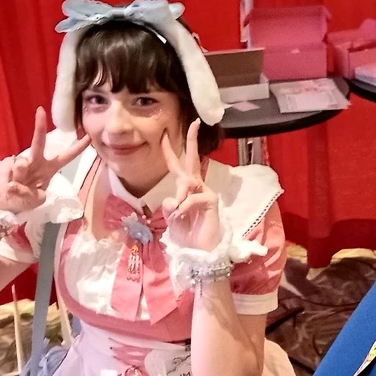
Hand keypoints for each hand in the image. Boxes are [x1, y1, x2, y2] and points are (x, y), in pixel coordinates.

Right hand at [0, 107, 90, 214]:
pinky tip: (6, 186)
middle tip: (40, 111)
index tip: (88, 136)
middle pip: (39, 143)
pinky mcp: (5, 164)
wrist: (5, 203)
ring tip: (15, 187)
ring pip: (20, 164)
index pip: (66, 157)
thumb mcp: (34, 200)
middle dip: (40, 127)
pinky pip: (6, 171)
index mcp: (49, 169)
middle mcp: (36, 162)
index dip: (77, 148)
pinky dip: (6, 181)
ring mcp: (19, 162)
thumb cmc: (25, 199)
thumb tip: (17, 176)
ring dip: (18, 176)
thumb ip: (30, 191)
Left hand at [161, 120, 220, 251]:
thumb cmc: (187, 236)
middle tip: (194, 123)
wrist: (201, 253)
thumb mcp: (172, 220)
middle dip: (192, 141)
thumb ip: (170, 207)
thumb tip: (173, 198)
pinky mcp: (211, 201)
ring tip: (178, 215)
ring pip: (187, 182)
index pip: (177, 167)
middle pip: (193, 160)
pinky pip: (191, 198)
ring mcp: (205, 192)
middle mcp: (196, 187)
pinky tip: (182, 217)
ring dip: (179, 198)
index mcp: (185, 190)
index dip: (170, 152)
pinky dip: (183, 208)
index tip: (164, 136)